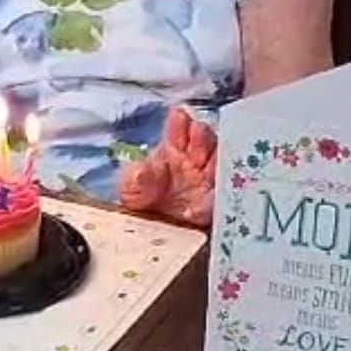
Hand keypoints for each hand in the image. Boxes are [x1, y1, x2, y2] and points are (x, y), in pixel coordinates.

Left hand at [119, 108, 216, 226]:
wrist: (148, 232)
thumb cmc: (142, 202)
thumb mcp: (130, 188)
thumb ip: (135, 179)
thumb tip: (142, 172)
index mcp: (175, 149)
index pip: (181, 128)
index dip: (181, 122)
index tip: (179, 117)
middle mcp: (196, 162)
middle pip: (207, 142)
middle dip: (203, 135)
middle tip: (198, 131)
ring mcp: (208, 183)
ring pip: (220, 167)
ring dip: (215, 163)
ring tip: (206, 164)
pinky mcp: (212, 209)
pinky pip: (215, 204)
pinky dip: (206, 207)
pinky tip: (193, 211)